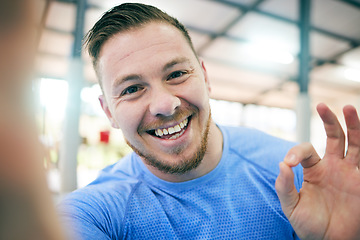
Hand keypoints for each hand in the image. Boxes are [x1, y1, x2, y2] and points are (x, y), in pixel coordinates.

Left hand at [275, 103, 359, 239]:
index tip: (289, 164)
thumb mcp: (291, 206)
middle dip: (329, 121)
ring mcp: (351, 173)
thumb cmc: (309, 225)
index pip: (306, 150)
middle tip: (321, 105)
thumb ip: (284, 186)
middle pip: (334, 137)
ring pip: (354, 143)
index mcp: (315, 170)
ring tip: (349, 108)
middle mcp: (334, 166)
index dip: (296, 152)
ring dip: (353, 126)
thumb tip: (281, 163)